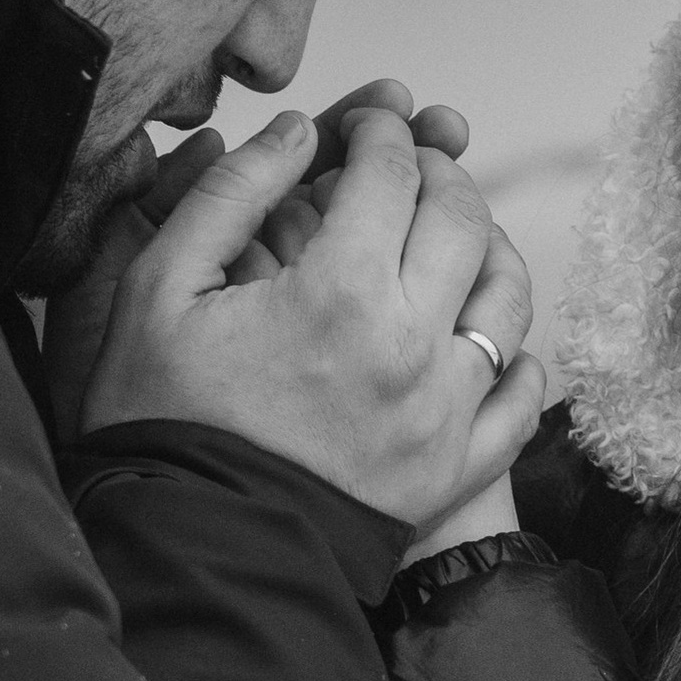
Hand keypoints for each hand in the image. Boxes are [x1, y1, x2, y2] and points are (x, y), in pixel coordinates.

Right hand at [80, 102, 543, 532]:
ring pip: (508, 297)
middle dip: (438, 173)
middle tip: (409, 167)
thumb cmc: (163, 422)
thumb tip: (299, 131)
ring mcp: (443, 411)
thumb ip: (230, 196)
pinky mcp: (455, 468)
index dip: (381, 131)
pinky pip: (520, 397)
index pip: (391, 173)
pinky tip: (482, 335)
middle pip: (462, 220)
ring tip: (452, 237)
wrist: (190, 553)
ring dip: (488, 248)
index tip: (367, 127)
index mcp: (339, 291)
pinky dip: (514, 354)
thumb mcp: (159, 292)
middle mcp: (410, 344)